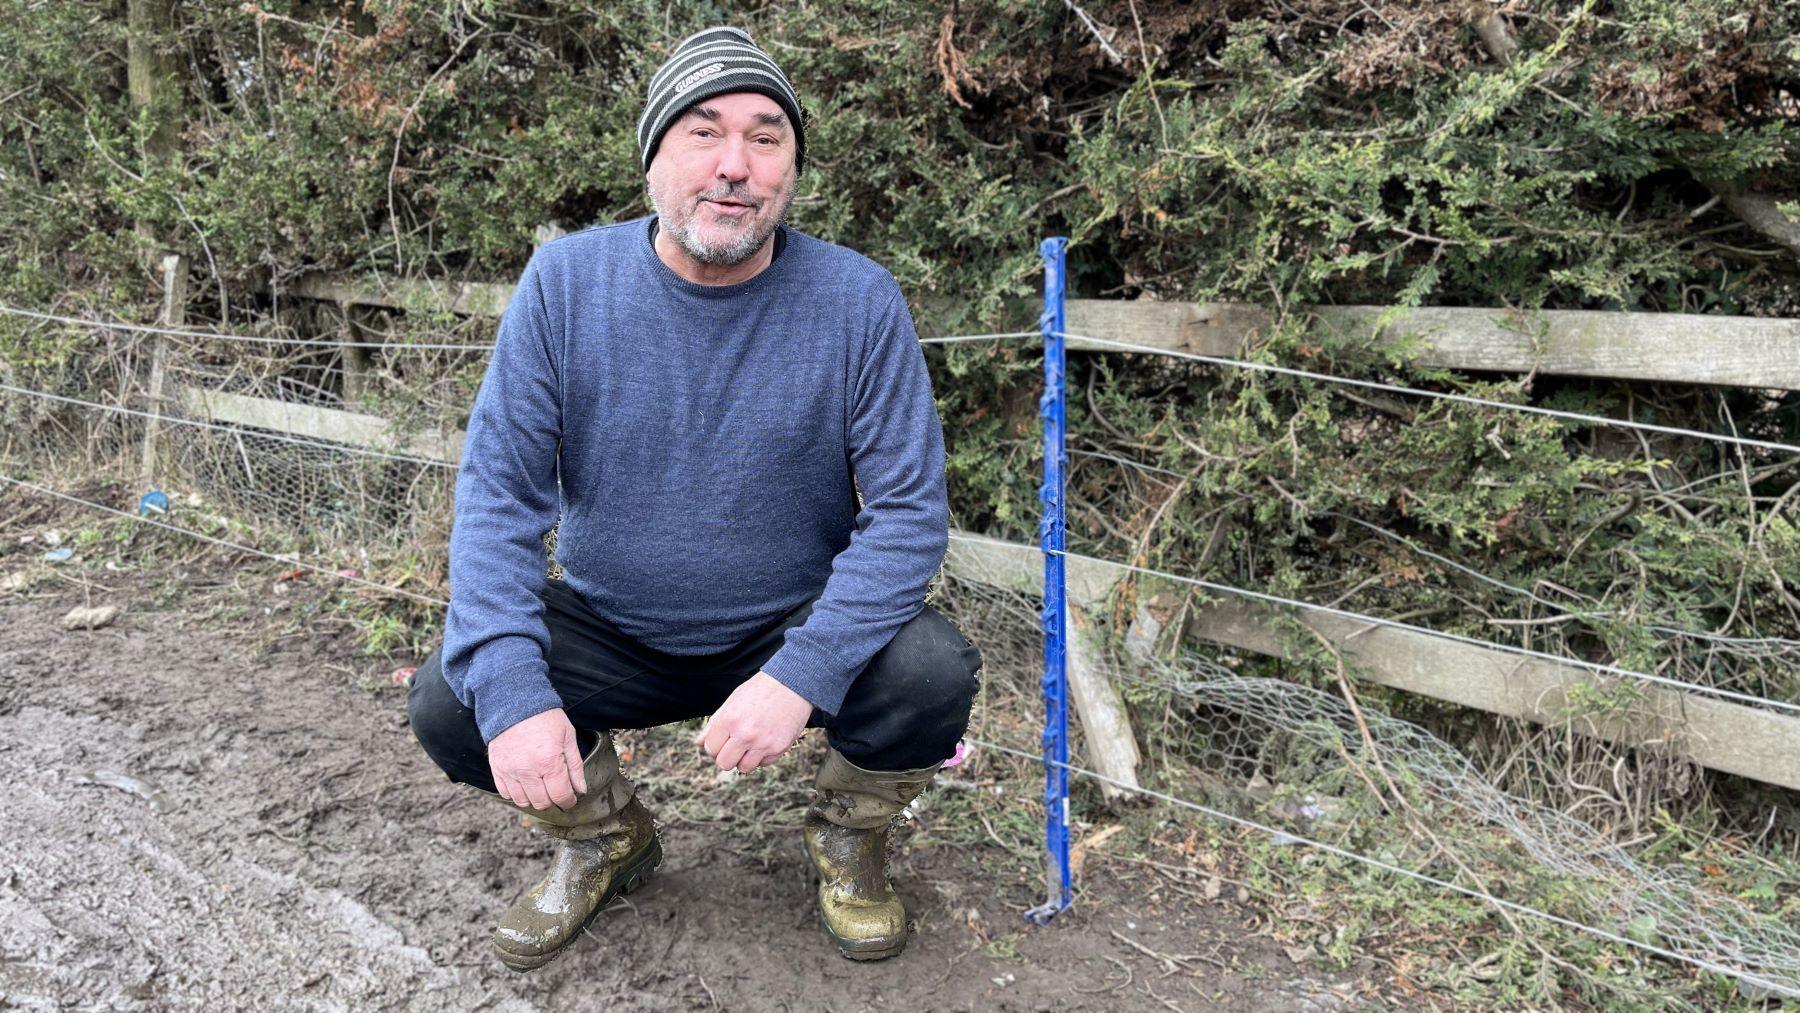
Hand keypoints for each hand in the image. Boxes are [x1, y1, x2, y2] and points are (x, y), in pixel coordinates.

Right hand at [487, 708, 587, 810]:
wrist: (515, 703)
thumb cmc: (544, 717)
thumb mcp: (568, 737)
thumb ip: (575, 766)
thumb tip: (580, 788)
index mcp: (549, 762)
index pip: (560, 796)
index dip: (569, 800)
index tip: (570, 797)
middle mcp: (528, 771)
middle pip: (542, 803)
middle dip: (553, 800)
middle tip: (556, 789)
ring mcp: (510, 771)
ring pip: (523, 802)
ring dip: (534, 798)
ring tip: (541, 786)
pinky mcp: (497, 769)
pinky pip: (506, 793)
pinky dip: (517, 793)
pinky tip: (525, 782)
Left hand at [696, 672, 812, 772]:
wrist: (792, 683)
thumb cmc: (759, 690)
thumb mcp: (733, 701)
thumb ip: (715, 724)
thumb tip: (699, 743)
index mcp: (730, 719)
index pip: (711, 749)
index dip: (715, 746)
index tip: (723, 739)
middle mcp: (745, 734)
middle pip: (724, 764)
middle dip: (727, 756)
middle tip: (735, 745)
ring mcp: (763, 743)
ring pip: (744, 768)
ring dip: (745, 759)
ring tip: (751, 743)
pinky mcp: (779, 748)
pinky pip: (764, 764)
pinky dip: (763, 756)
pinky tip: (766, 740)